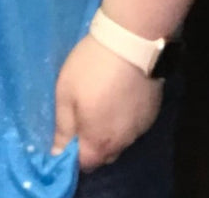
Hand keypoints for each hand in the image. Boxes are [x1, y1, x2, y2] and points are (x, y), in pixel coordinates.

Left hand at [51, 33, 162, 171]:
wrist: (131, 44)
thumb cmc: (91, 68)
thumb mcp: (66, 93)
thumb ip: (63, 127)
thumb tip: (57, 154)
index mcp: (98, 141)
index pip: (84, 164)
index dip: (71, 155)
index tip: (65, 136)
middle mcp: (121, 143)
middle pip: (103, 156)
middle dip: (89, 145)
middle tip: (80, 118)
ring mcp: (139, 130)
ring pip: (119, 142)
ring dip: (107, 134)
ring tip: (100, 107)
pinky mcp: (151, 115)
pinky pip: (132, 129)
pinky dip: (122, 122)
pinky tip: (117, 100)